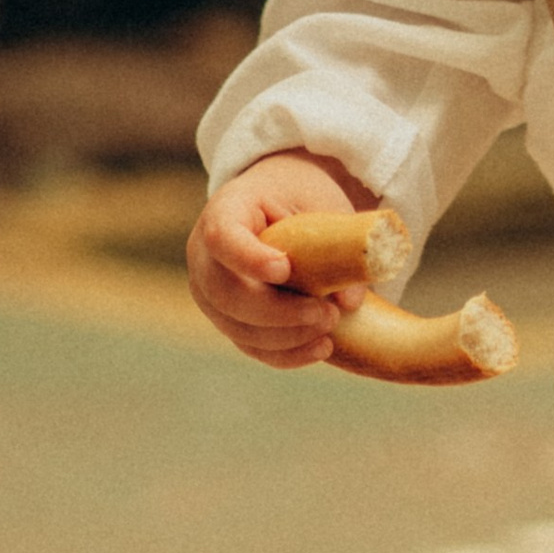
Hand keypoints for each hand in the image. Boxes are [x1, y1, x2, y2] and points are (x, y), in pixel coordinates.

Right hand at [188, 150, 373, 368]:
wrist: (278, 204)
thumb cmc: (299, 198)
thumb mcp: (321, 204)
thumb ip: (336, 245)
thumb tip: (348, 302)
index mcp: (225, 211)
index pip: (222, 238)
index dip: (248, 259)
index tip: (285, 270)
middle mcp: (205, 255)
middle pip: (225, 294)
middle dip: (278, 312)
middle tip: (327, 314)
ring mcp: (210, 292)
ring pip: (236, 327)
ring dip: (287, 337)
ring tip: (331, 328)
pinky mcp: (227, 319)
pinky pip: (250, 346)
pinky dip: (286, 354)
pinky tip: (322, 347)